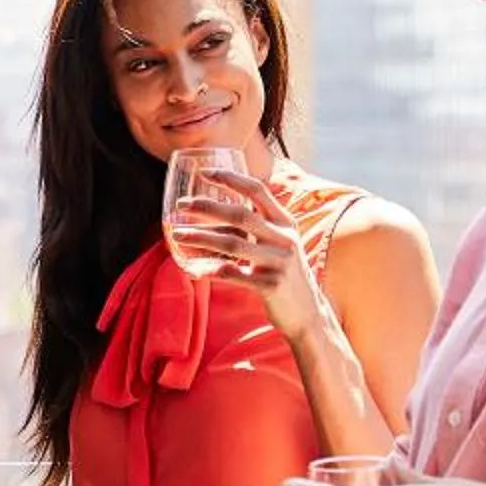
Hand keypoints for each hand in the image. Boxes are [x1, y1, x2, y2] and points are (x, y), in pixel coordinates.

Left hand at [176, 171, 324, 339]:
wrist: (307, 313)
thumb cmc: (284, 273)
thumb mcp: (279, 244)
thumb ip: (258, 226)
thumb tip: (219, 207)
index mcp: (285, 223)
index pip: (258, 191)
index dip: (232, 178)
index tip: (205, 172)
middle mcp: (285, 239)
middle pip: (240, 214)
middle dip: (207, 206)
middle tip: (181, 205)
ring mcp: (279, 263)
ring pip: (232, 244)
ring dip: (201, 237)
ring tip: (177, 234)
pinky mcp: (271, 286)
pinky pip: (233, 274)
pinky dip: (211, 270)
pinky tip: (193, 268)